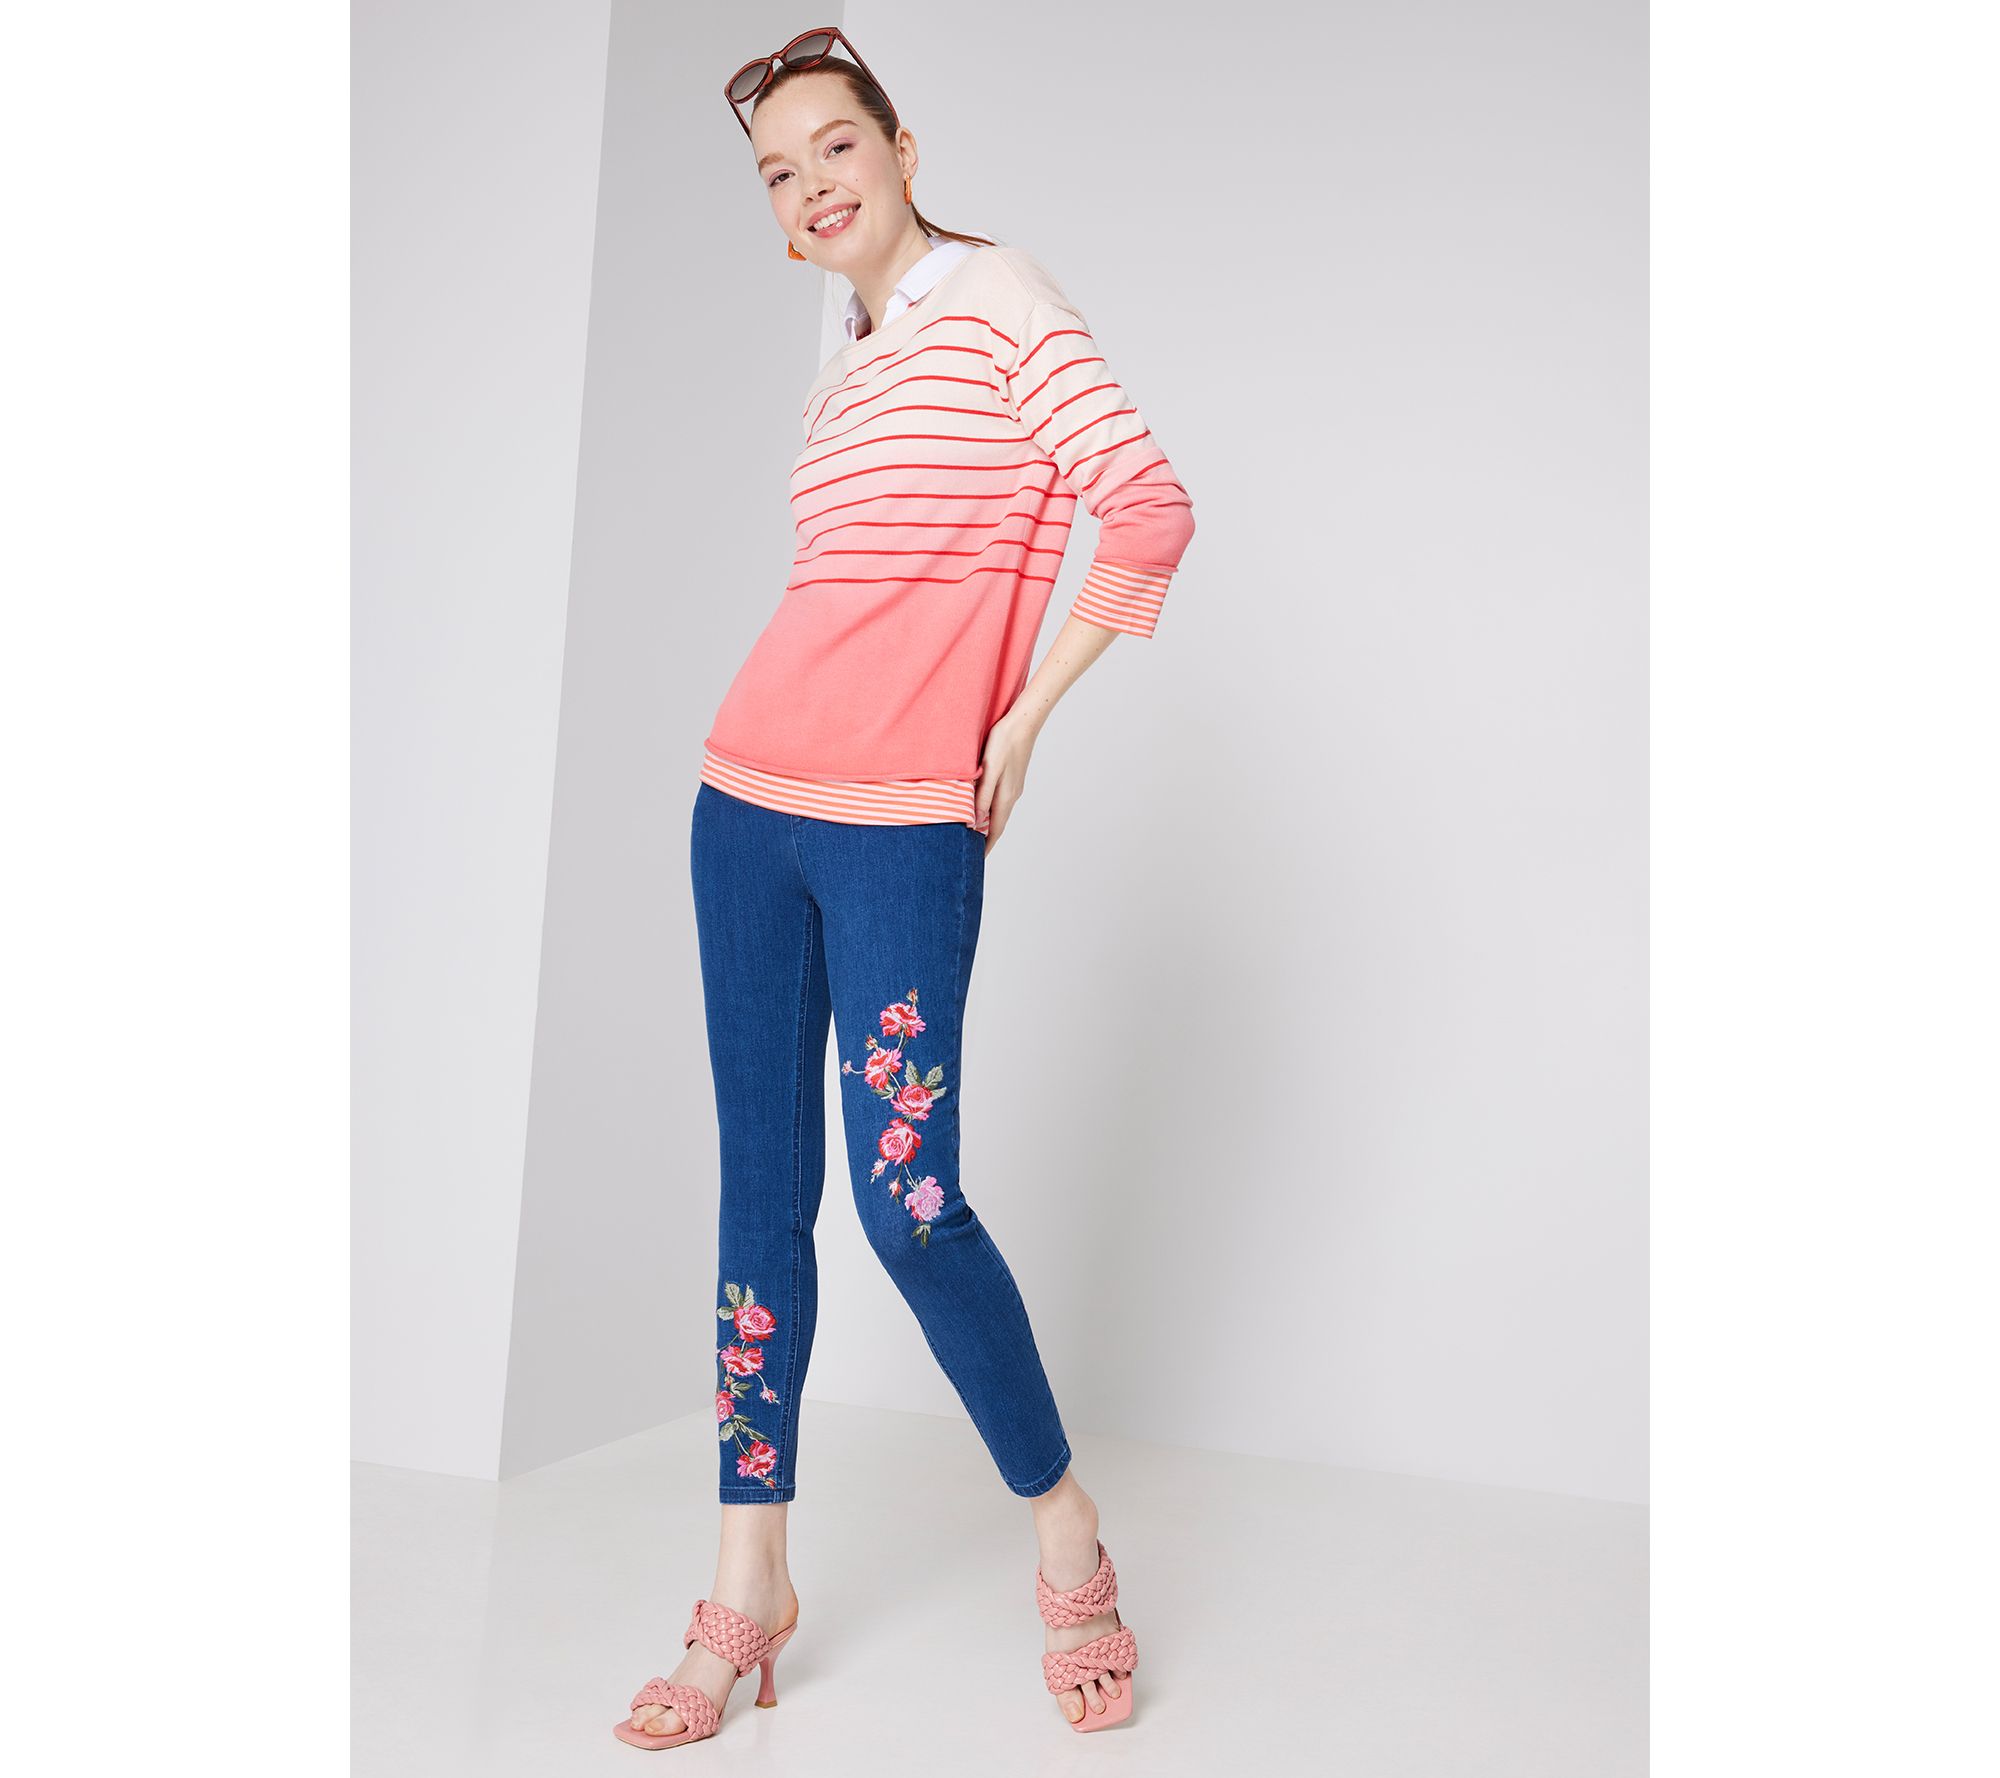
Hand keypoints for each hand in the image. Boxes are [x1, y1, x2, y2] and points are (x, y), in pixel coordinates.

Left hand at [975, 715, 1037, 855]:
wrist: (1023, 723)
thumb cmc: (1004, 743)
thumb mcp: (989, 770)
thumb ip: (982, 796)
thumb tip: (975, 821)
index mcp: (1005, 796)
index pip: (995, 829)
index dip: (986, 846)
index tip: (977, 860)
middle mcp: (1011, 795)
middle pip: (997, 824)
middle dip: (986, 839)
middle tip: (973, 851)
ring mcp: (1014, 787)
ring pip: (999, 812)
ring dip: (988, 825)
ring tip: (975, 834)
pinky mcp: (1012, 777)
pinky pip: (1000, 801)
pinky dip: (991, 811)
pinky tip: (982, 808)